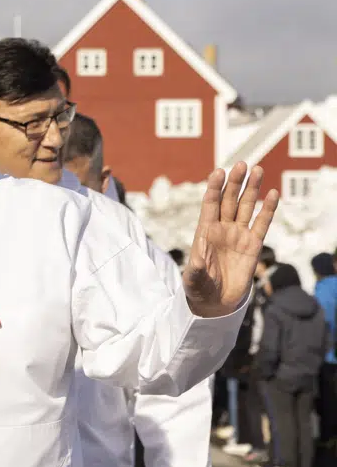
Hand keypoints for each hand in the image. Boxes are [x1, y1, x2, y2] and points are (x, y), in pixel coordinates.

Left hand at [183, 162, 278, 317]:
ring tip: (258, 169)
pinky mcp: (253, 245)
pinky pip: (261, 223)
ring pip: (245, 207)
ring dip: (252, 189)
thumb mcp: (193, 280)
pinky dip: (268, 209)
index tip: (218, 172)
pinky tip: (273, 193)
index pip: (210, 204)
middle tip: (242, 164)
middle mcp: (222, 229)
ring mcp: (238, 235)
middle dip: (235, 182)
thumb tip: (195, 259)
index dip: (214, 188)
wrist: (215, 302)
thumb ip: (194, 269)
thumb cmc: (199, 289)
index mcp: (204, 232)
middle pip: (229, 200)